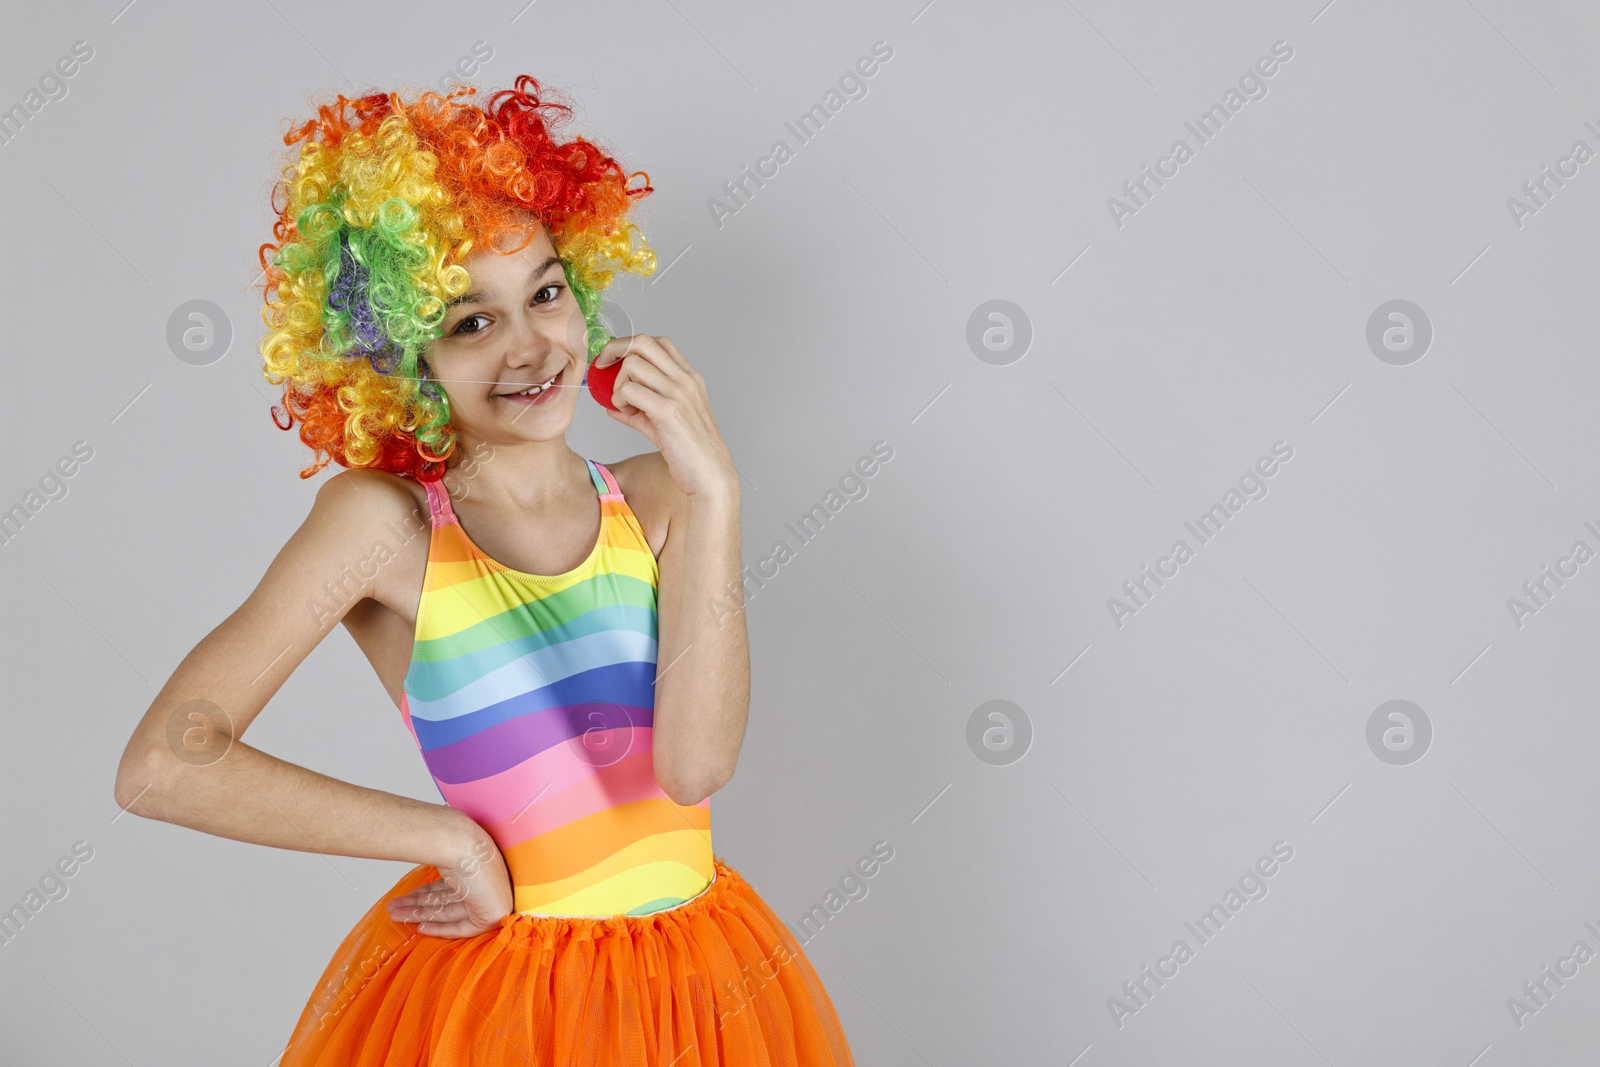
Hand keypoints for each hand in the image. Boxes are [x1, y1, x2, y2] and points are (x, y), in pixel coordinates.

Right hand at [386, 828, 512, 937]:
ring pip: (449, 912)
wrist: (463, 845)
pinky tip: (422, 927)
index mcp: (476, 863)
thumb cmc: (454, 843)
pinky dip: (441, 928)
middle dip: (417, 905)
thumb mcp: (440, 854)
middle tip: (394, 907)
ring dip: (420, 914)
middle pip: (446, 899)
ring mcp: (490, 896)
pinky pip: (464, 927)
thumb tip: (414, 850)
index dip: (427, 893)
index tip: (409, 896)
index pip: (450, 884)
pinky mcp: (492, 914)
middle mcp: (484, 879)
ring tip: (394, 914)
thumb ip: (434, 864)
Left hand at [591, 335, 737, 501]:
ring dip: (618, 383)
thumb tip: (611, 406)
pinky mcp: (667, 411)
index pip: (657, 342)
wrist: (710, 476)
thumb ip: (639, 411)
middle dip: (615, 350)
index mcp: (689, 378)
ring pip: (632, 364)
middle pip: (642, 342)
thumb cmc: (691, 452)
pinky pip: (630, 391)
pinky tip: (625, 413)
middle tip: (602, 368)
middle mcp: (684, 380)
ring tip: (623, 404)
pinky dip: (619, 400)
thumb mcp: (664, 424)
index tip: (612, 360)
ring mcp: (677, 393)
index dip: (629, 345)